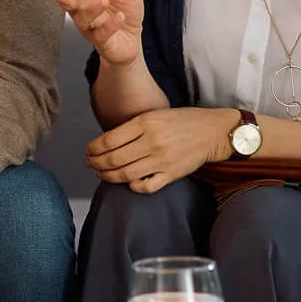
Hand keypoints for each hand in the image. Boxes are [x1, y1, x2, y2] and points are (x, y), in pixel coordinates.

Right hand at [35, 0, 144, 65]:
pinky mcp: (102, 42)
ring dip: (91, 9)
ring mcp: (91, 27)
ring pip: (83, 19)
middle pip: (69, 3)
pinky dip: (110, 25)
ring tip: (103, 1)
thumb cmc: (124, 10)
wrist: (132, 40)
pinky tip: (119, 17)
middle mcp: (83, 10)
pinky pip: (102, 34)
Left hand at [86, 108, 237, 193]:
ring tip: (101, 174)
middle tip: (90, 164)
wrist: (212, 131)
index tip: (88, 151)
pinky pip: (145, 186)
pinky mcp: (171, 175)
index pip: (109, 140)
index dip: (93, 148)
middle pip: (113, 159)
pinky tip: (128, 182)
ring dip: (108, 176)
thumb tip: (106, 142)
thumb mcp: (154, 115)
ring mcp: (162, 160)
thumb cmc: (181, 121)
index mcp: (145, 123)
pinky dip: (133, 187)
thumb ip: (132, 127)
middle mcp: (152, 142)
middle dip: (96, 163)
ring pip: (125, 174)